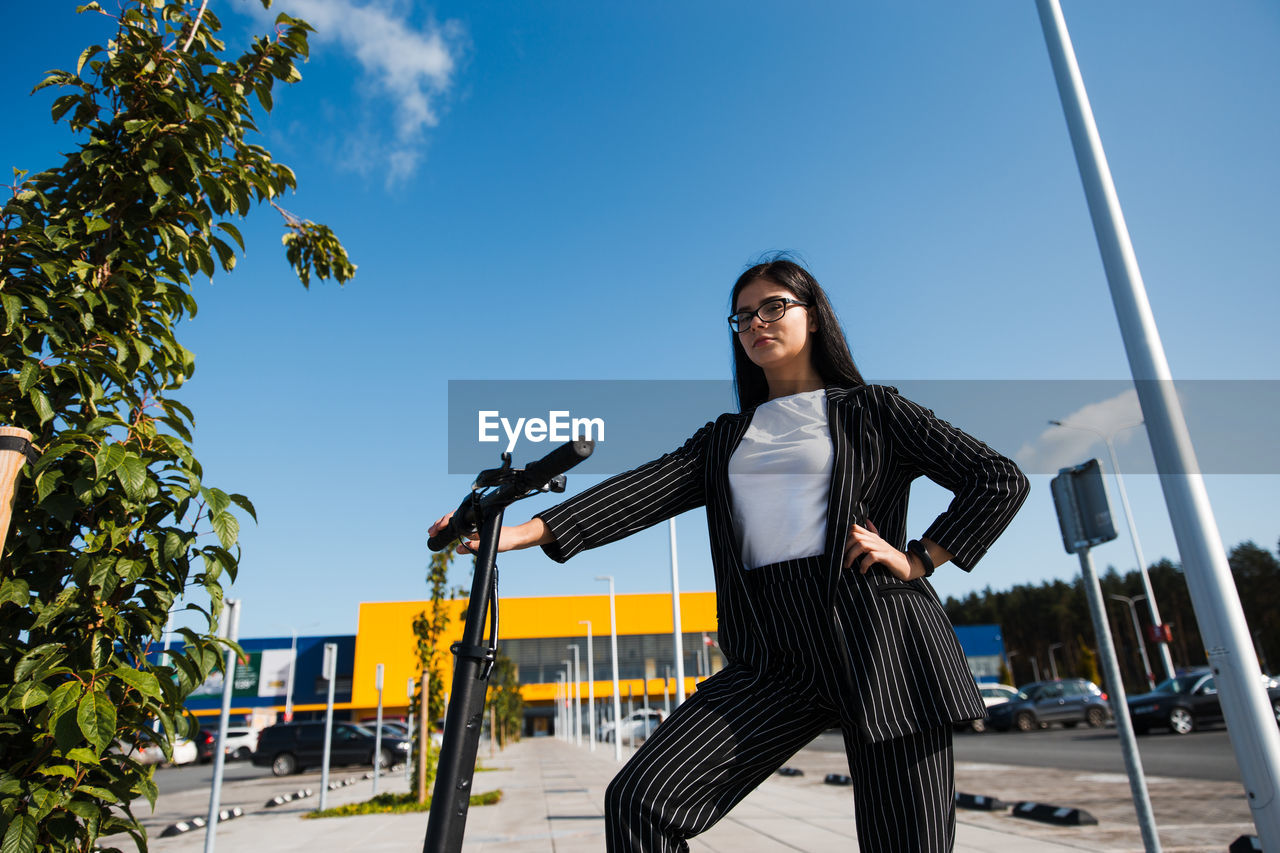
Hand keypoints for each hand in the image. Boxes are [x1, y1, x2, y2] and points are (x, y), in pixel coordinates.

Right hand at [427, 514, 551, 555]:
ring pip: (454, 522)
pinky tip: (443, 534)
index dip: (444, 522)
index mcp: (475, 522)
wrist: (515, 538)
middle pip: (452, 518)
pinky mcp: (473, 531)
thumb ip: (475, 547)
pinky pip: (458, 527)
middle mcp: (473, 521)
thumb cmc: (504, 540)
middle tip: (430, 532)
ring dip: (443, 526)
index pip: (456, 518)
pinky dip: (449, 530)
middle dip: (440, 524)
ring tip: (433, 533)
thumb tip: (458, 549)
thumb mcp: (490, 545)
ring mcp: (473, 525)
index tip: (437, 529)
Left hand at [842, 519, 916, 580]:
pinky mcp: (887, 556)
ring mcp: (882, 547)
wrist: (909, 565)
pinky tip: (862, 571)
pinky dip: (864, 564)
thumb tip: (867, 521)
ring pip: (862, 545)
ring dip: (852, 556)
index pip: (855, 528)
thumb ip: (873, 532)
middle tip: (843, 560)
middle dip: (845, 548)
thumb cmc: (891, 557)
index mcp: (872, 537)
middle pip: (855, 536)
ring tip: (849, 566)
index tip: (841, 550)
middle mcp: (876, 540)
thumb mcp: (880, 543)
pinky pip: (872, 556)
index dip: (845, 537)